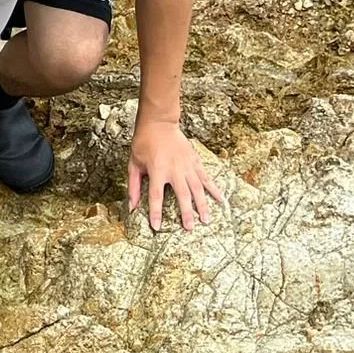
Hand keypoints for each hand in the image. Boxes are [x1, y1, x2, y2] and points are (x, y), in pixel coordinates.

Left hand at [127, 117, 225, 232]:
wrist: (159, 124)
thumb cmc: (143, 144)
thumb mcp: (133, 164)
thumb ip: (133, 186)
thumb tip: (132, 207)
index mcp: (157, 170)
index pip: (156, 196)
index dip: (156, 212)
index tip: (157, 227)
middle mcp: (174, 169)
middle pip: (182, 195)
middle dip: (186, 213)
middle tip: (190, 228)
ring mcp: (187, 165)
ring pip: (197, 189)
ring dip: (202, 205)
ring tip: (206, 220)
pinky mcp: (195, 161)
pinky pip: (206, 177)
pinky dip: (214, 189)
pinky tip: (221, 199)